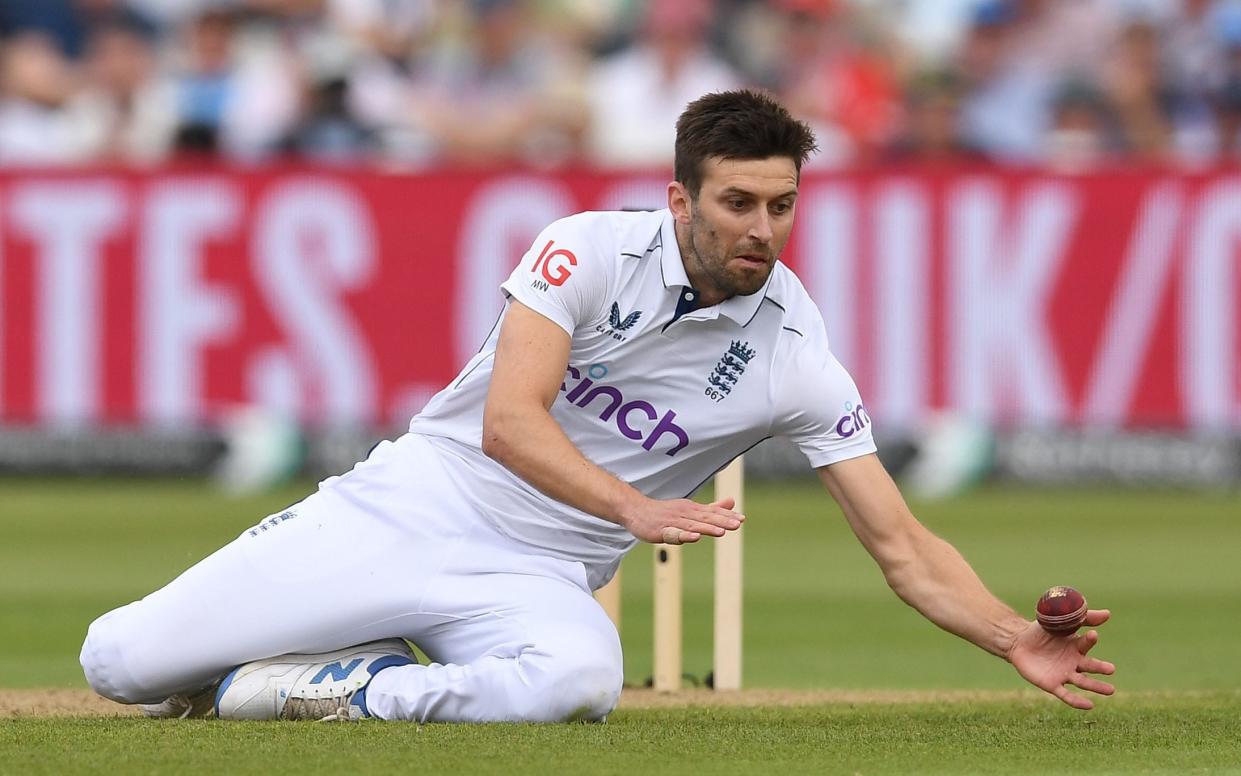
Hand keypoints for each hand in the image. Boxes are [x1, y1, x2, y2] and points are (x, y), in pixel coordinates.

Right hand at [619, 496, 744, 544]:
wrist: (636, 510)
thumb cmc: (665, 512)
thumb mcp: (690, 508)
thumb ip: (712, 508)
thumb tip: (732, 502)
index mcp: (692, 509)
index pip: (712, 513)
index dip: (727, 517)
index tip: (742, 519)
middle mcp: (685, 514)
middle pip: (705, 518)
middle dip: (722, 521)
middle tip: (738, 524)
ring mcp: (673, 522)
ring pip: (693, 526)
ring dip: (707, 528)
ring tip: (721, 531)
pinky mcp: (661, 531)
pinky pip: (674, 534)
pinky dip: (684, 535)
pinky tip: (694, 537)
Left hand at [1007, 609, 1115, 709]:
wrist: (1018, 643)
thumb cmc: (1041, 631)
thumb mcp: (1059, 622)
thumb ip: (1082, 618)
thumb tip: (1108, 613)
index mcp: (1075, 646)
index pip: (1085, 643)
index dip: (1088, 640)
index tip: (1093, 634)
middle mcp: (1073, 662)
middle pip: (1090, 666)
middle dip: (1100, 668)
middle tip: (1112, 668)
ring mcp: (1064, 674)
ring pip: (1083, 683)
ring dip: (1096, 687)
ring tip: (1111, 690)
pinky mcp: (1052, 685)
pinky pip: (1066, 695)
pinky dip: (1077, 701)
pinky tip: (1089, 705)